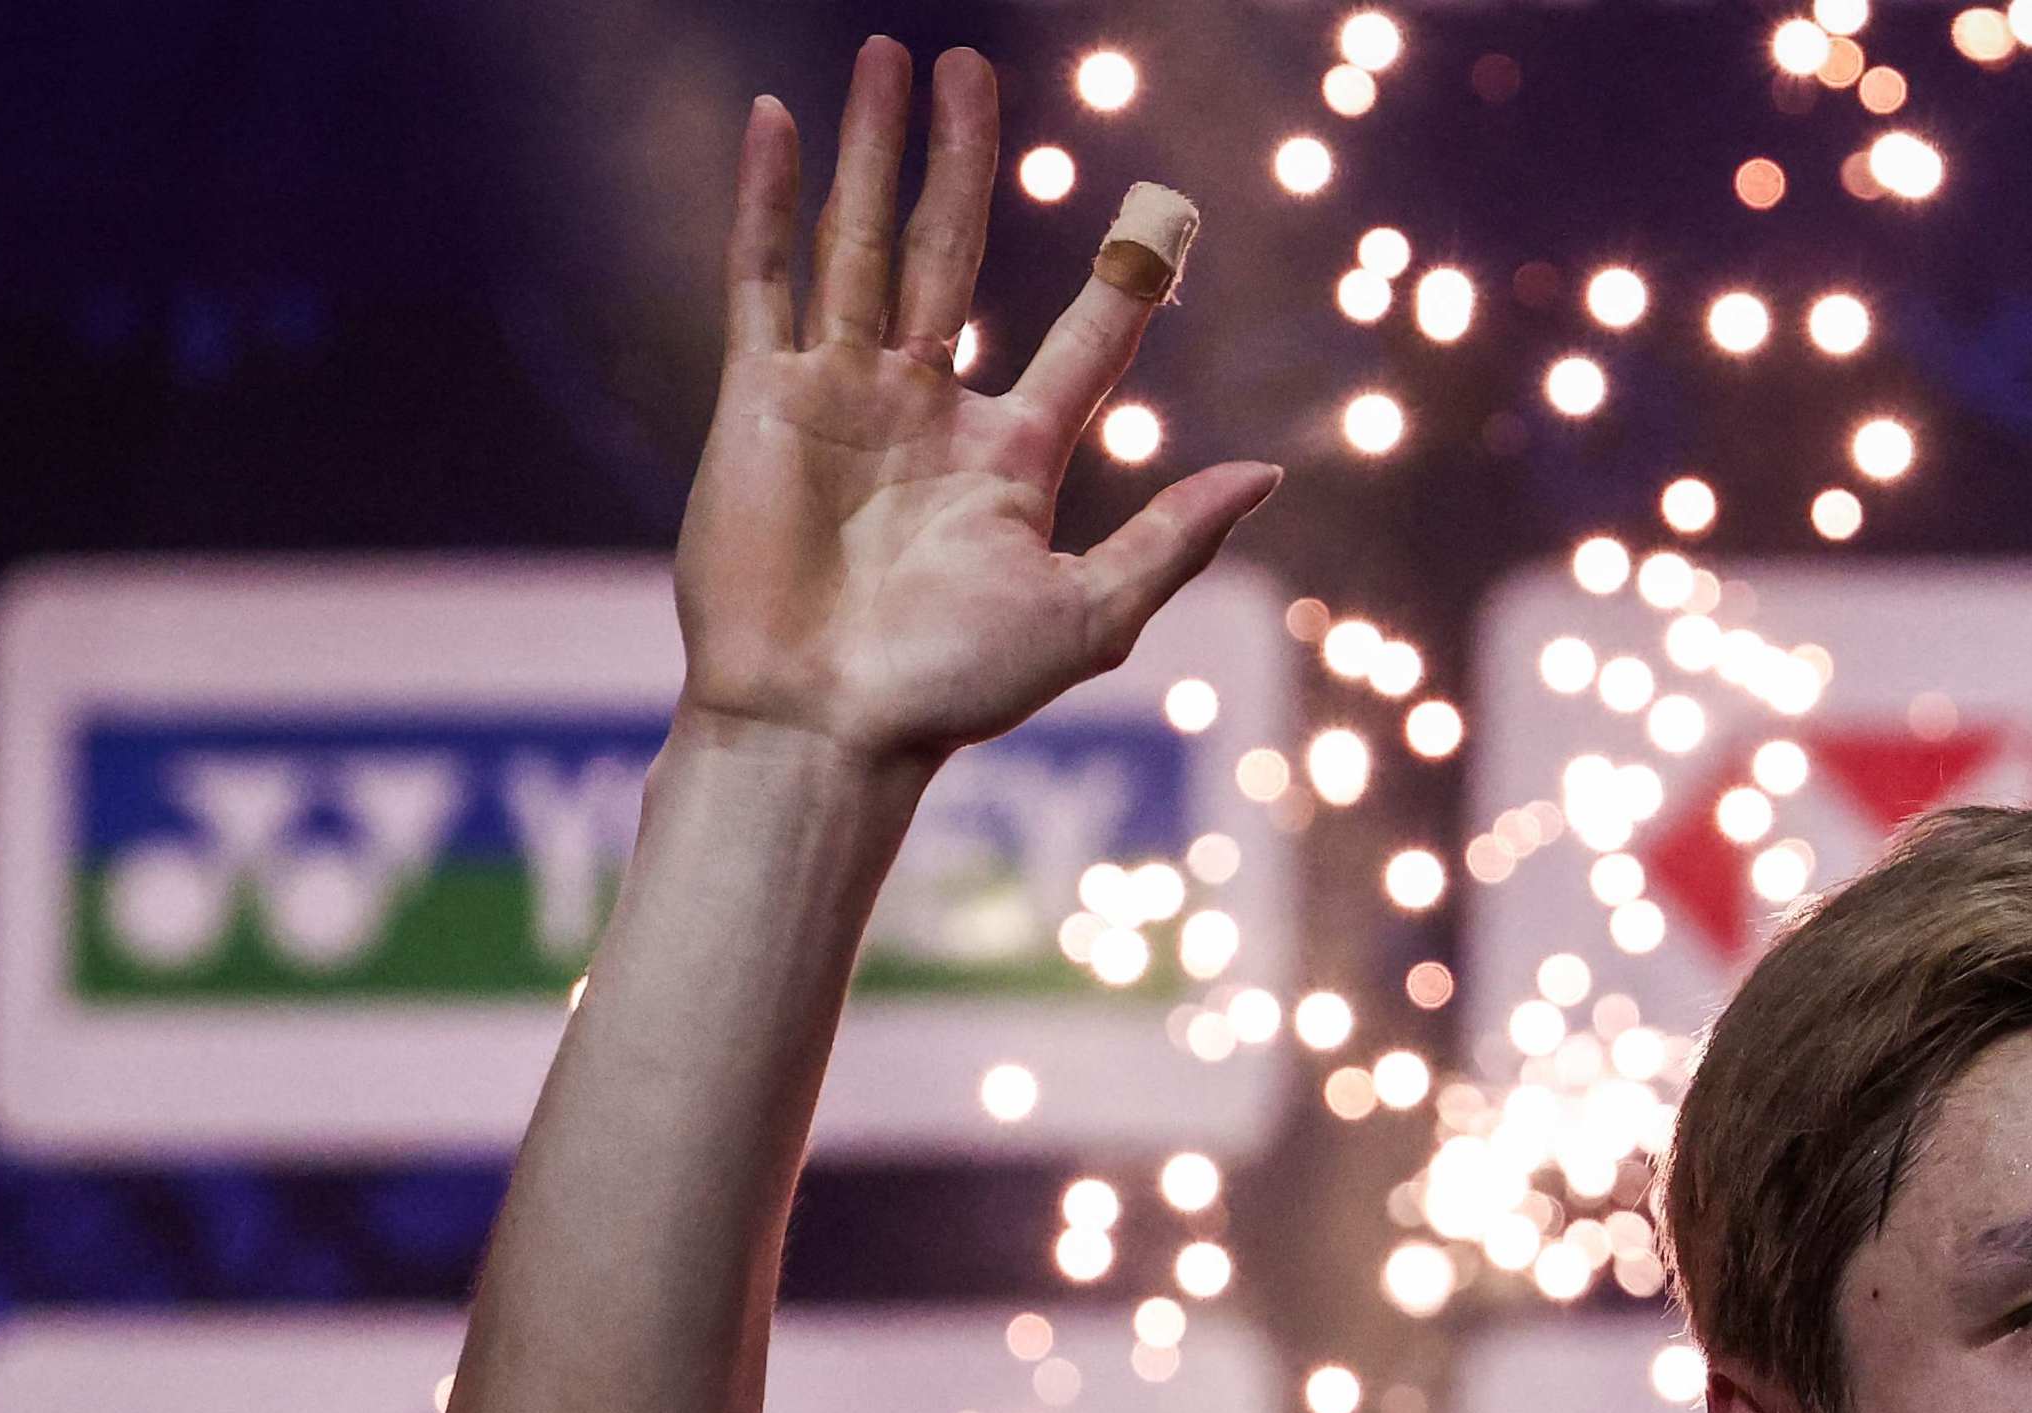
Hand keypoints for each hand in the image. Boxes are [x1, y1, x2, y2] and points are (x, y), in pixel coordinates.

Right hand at [670, 39, 1278, 770]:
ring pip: (859, 243)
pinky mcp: (763, 401)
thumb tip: (1268, 473)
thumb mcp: (1089, 615)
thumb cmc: (954, 691)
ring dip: (870, 150)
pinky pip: (764, 280)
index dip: (1126, 282)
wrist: (823, 727)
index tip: (1164, 213)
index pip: (1084, 341)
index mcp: (1015, 457)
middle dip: (961, 160)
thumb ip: (1172, 539)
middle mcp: (928, 410)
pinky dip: (768, 202)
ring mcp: (842, 396)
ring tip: (885, 57)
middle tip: (967, 65)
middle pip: (952, 252)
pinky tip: (780, 124)